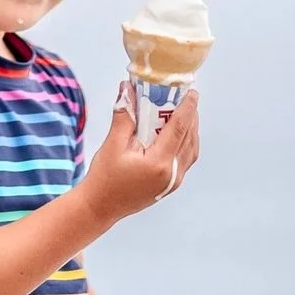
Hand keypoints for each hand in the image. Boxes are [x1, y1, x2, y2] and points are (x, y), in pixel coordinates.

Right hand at [79, 84, 199, 227]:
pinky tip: (178, 134)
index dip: (187, 108)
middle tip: (186, 97)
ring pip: (191, 149)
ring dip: (191, 130)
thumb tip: (128, 89)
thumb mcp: (112, 144)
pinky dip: (187, 143)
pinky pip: (186, 159)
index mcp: (159, 163)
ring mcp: (173, 181)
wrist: (101, 206)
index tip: (192, 93)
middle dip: (190, 116)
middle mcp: (172, 173)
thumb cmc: (105, 177)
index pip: (179, 129)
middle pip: (189, 138)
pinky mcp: (171, 184)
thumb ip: (124, 115)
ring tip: (184, 112)